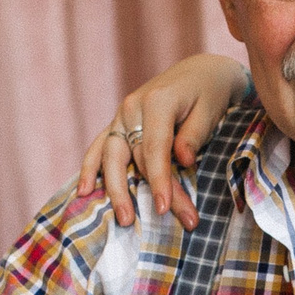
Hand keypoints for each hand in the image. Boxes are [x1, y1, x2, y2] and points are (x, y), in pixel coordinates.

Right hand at [74, 54, 250, 230]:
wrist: (199, 72)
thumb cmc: (209, 93)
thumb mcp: (210, 110)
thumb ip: (194, 136)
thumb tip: (183, 161)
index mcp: (157, 101)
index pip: (154, 149)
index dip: (158, 180)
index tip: (164, 207)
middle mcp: (132, 108)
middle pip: (132, 158)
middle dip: (140, 192)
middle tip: (149, 221)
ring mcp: (121, 116)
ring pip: (109, 156)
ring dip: (113, 188)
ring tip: (123, 219)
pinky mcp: (118, 124)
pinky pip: (99, 147)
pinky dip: (90, 169)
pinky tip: (84, 192)